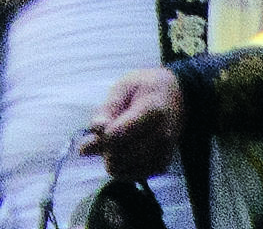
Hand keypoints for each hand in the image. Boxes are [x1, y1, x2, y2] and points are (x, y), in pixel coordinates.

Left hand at [81, 65, 188, 182]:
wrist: (177, 96)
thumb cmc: (145, 88)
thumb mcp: (123, 87)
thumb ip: (105, 112)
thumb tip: (85, 147)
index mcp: (152, 111)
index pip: (116, 136)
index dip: (102, 134)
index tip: (101, 123)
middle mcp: (162, 137)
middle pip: (118, 156)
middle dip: (105, 147)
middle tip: (108, 131)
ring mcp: (163, 154)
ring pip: (123, 170)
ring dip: (112, 158)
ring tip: (118, 139)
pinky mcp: (162, 166)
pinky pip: (131, 175)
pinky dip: (122, 166)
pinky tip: (124, 150)